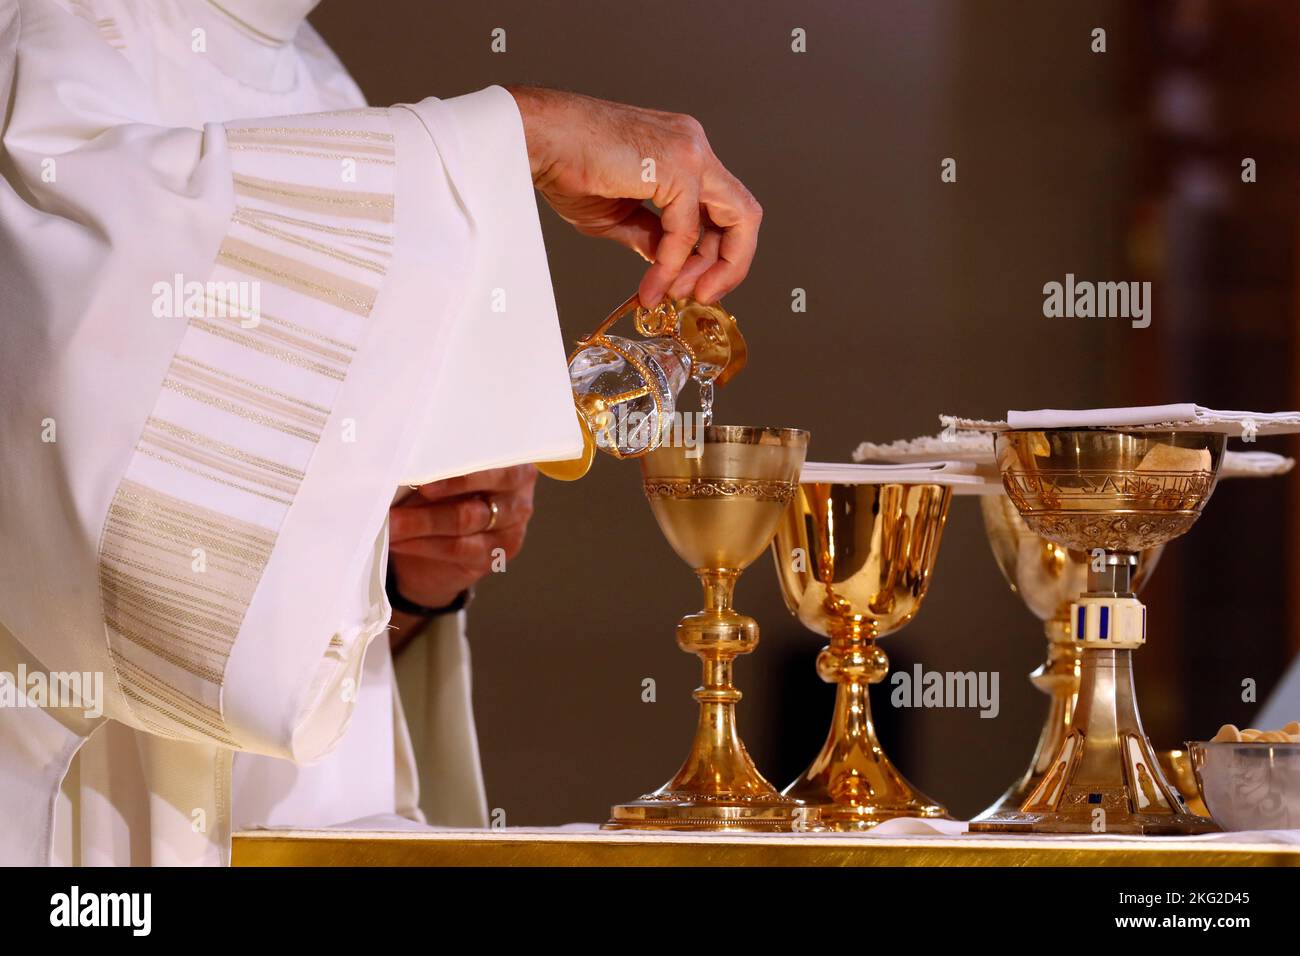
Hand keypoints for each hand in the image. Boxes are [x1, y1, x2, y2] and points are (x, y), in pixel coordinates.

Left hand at [388, 464, 536, 613]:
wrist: (445, 546)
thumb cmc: (445, 498)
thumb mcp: (442, 477)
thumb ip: (435, 470)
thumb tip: (405, 466)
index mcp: (512, 462)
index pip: (492, 458)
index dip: (459, 466)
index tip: (426, 473)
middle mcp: (518, 493)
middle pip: (480, 489)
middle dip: (434, 495)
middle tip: (398, 501)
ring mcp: (511, 527)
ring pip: (465, 520)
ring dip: (421, 522)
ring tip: (391, 523)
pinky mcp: (495, 554)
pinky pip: (456, 548)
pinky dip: (422, 544)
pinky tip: (399, 541)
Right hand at [507, 85, 761, 307]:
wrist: (536, 140)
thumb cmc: (565, 166)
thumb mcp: (619, 215)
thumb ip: (652, 237)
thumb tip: (671, 265)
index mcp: (682, 152)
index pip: (723, 208)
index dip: (716, 253)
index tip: (693, 284)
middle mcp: (694, 146)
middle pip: (743, 213)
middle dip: (729, 263)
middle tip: (701, 296)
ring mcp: (690, 152)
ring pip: (737, 218)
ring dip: (713, 267)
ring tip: (675, 294)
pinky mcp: (677, 165)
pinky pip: (687, 230)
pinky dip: (673, 265)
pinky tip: (653, 286)